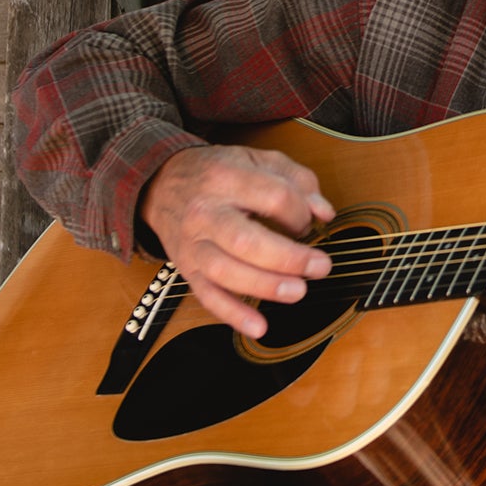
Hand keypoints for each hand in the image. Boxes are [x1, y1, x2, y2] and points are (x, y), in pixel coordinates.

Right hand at [139, 144, 334, 338]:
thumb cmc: (218, 172)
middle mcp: (205, 212)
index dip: (300, 213)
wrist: (163, 184)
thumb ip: (297, 180)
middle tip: (320, 267)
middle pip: (247, 240)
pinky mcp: (187, 269)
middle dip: (288, 258)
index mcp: (227, 178)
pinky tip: (259, 326)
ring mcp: (193, 244)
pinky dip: (233, 315)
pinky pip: (207, 296)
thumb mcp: (259, 159)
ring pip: (225, 271)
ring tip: (298, 291)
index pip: (274, 197)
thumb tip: (323, 212)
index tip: (309, 222)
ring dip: (265, 286)